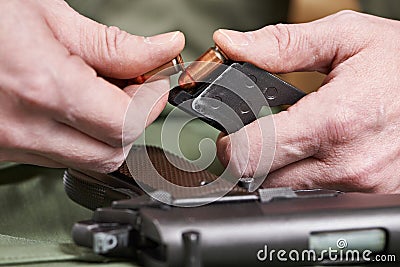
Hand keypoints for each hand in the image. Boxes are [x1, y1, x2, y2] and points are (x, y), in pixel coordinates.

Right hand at [0, 0, 183, 171]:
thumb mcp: (51, 15)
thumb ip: (116, 45)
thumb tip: (163, 51)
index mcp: (41, 87)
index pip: (125, 124)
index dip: (150, 102)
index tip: (153, 81)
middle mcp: (24, 127)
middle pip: (112, 153)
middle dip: (133, 120)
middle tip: (130, 86)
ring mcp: (11, 144)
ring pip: (90, 160)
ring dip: (108, 129)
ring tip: (98, 90)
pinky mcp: (6, 149)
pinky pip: (61, 156)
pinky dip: (81, 134)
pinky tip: (73, 103)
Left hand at [214, 10, 399, 192]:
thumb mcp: (346, 37)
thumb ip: (281, 44)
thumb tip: (233, 44)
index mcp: (335, 121)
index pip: (253, 155)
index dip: (230, 146)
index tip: (228, 135)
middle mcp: (347, 162)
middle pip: (264, 178)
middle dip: (250, 157)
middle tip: (257, 132)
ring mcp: (360, 183)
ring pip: (289, 187)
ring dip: (279, 164)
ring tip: (293, 133)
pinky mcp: (369, 191)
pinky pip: (318, 190)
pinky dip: (306, 171)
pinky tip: (317, 147)